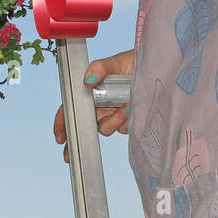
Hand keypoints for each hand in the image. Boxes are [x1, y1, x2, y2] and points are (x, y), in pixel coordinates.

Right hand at [52, 49, 134, 163]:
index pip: (72, 108)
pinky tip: (132, 108)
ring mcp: (114, 114)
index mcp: (92, 92)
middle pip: (85, 125)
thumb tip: (89, 79)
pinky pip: (123, 128)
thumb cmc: (133, 62)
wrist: (157, 69)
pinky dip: (126, 120)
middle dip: (76, 140)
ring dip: (113, 121)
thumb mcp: (116, 62)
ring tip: (125, 107)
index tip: (60, 136)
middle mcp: (101, 105)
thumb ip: (101, 67)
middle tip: (69, 155)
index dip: (62, 123)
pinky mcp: (128, 120)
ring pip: (105, 128)